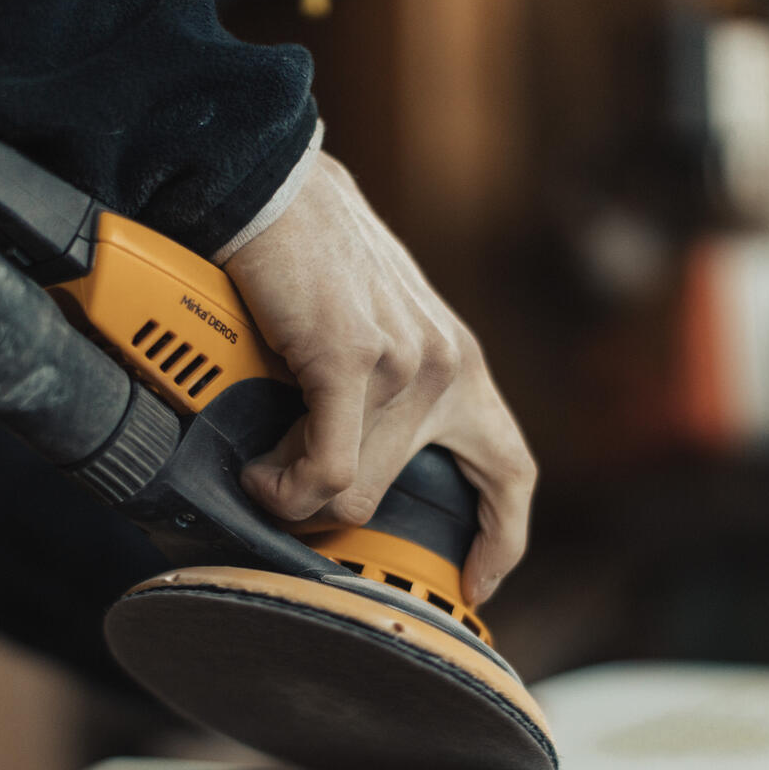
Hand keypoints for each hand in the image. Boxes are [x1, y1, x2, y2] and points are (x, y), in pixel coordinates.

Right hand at [225, 152, 535, 605]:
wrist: (270, 185)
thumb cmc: (306, 253)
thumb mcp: (372, 326)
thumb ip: (378, 386)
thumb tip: (333, 452)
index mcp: (459, 363)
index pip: (510, 469)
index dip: (503, 538)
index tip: (480, 584)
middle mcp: (448, 367)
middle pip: (398, 494)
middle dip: (338, 514)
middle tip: (290, 501)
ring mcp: (407, 366)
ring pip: (352, 490)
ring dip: (294, 492)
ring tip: (259, 466)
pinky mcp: (353, 360)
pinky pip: (325, 469)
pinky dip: (283, 486)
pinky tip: (258, 473)